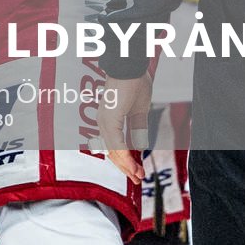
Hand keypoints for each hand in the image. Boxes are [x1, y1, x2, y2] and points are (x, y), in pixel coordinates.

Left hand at [94, 62, 151, 180]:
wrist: (131, 66)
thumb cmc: (135, 82)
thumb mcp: (140, 111)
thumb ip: (138, 130)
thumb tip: (139, 148)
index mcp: (109, 120)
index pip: (117, 146)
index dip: (127, 160)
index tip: (138, 171)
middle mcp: (104, 123)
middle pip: (113, 152)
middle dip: (126, 167)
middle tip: (138, 179)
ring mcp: (105, 122)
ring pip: (114, 151)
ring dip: (127, 166)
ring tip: (138, 176)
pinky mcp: (109, 120)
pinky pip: (117, 144)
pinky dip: (125, 157)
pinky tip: (133, 167)